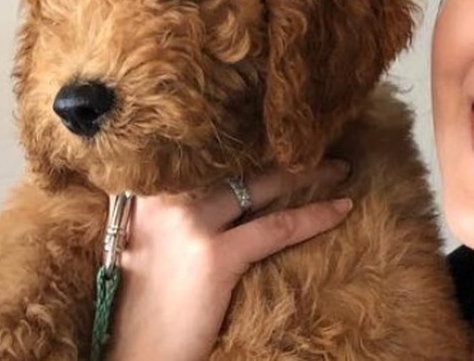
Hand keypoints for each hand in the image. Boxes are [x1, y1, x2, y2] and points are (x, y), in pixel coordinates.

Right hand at [106, 161, 352, 360]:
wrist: (132, 353)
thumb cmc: (143, 302)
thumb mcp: (145, 240)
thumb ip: (172, 208)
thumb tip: (219, 186)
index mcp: (146, 192)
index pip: (208, 155)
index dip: (246, 143)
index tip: (278, 135)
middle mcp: (165, 200)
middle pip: (236, 164)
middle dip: (281, 153)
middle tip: (316, 145)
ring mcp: (189, 225)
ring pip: (261, 186)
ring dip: (307, 174)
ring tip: (340, 169)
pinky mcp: (214, 257)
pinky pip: (278, 227)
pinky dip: (315, 216)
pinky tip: (342, 208)